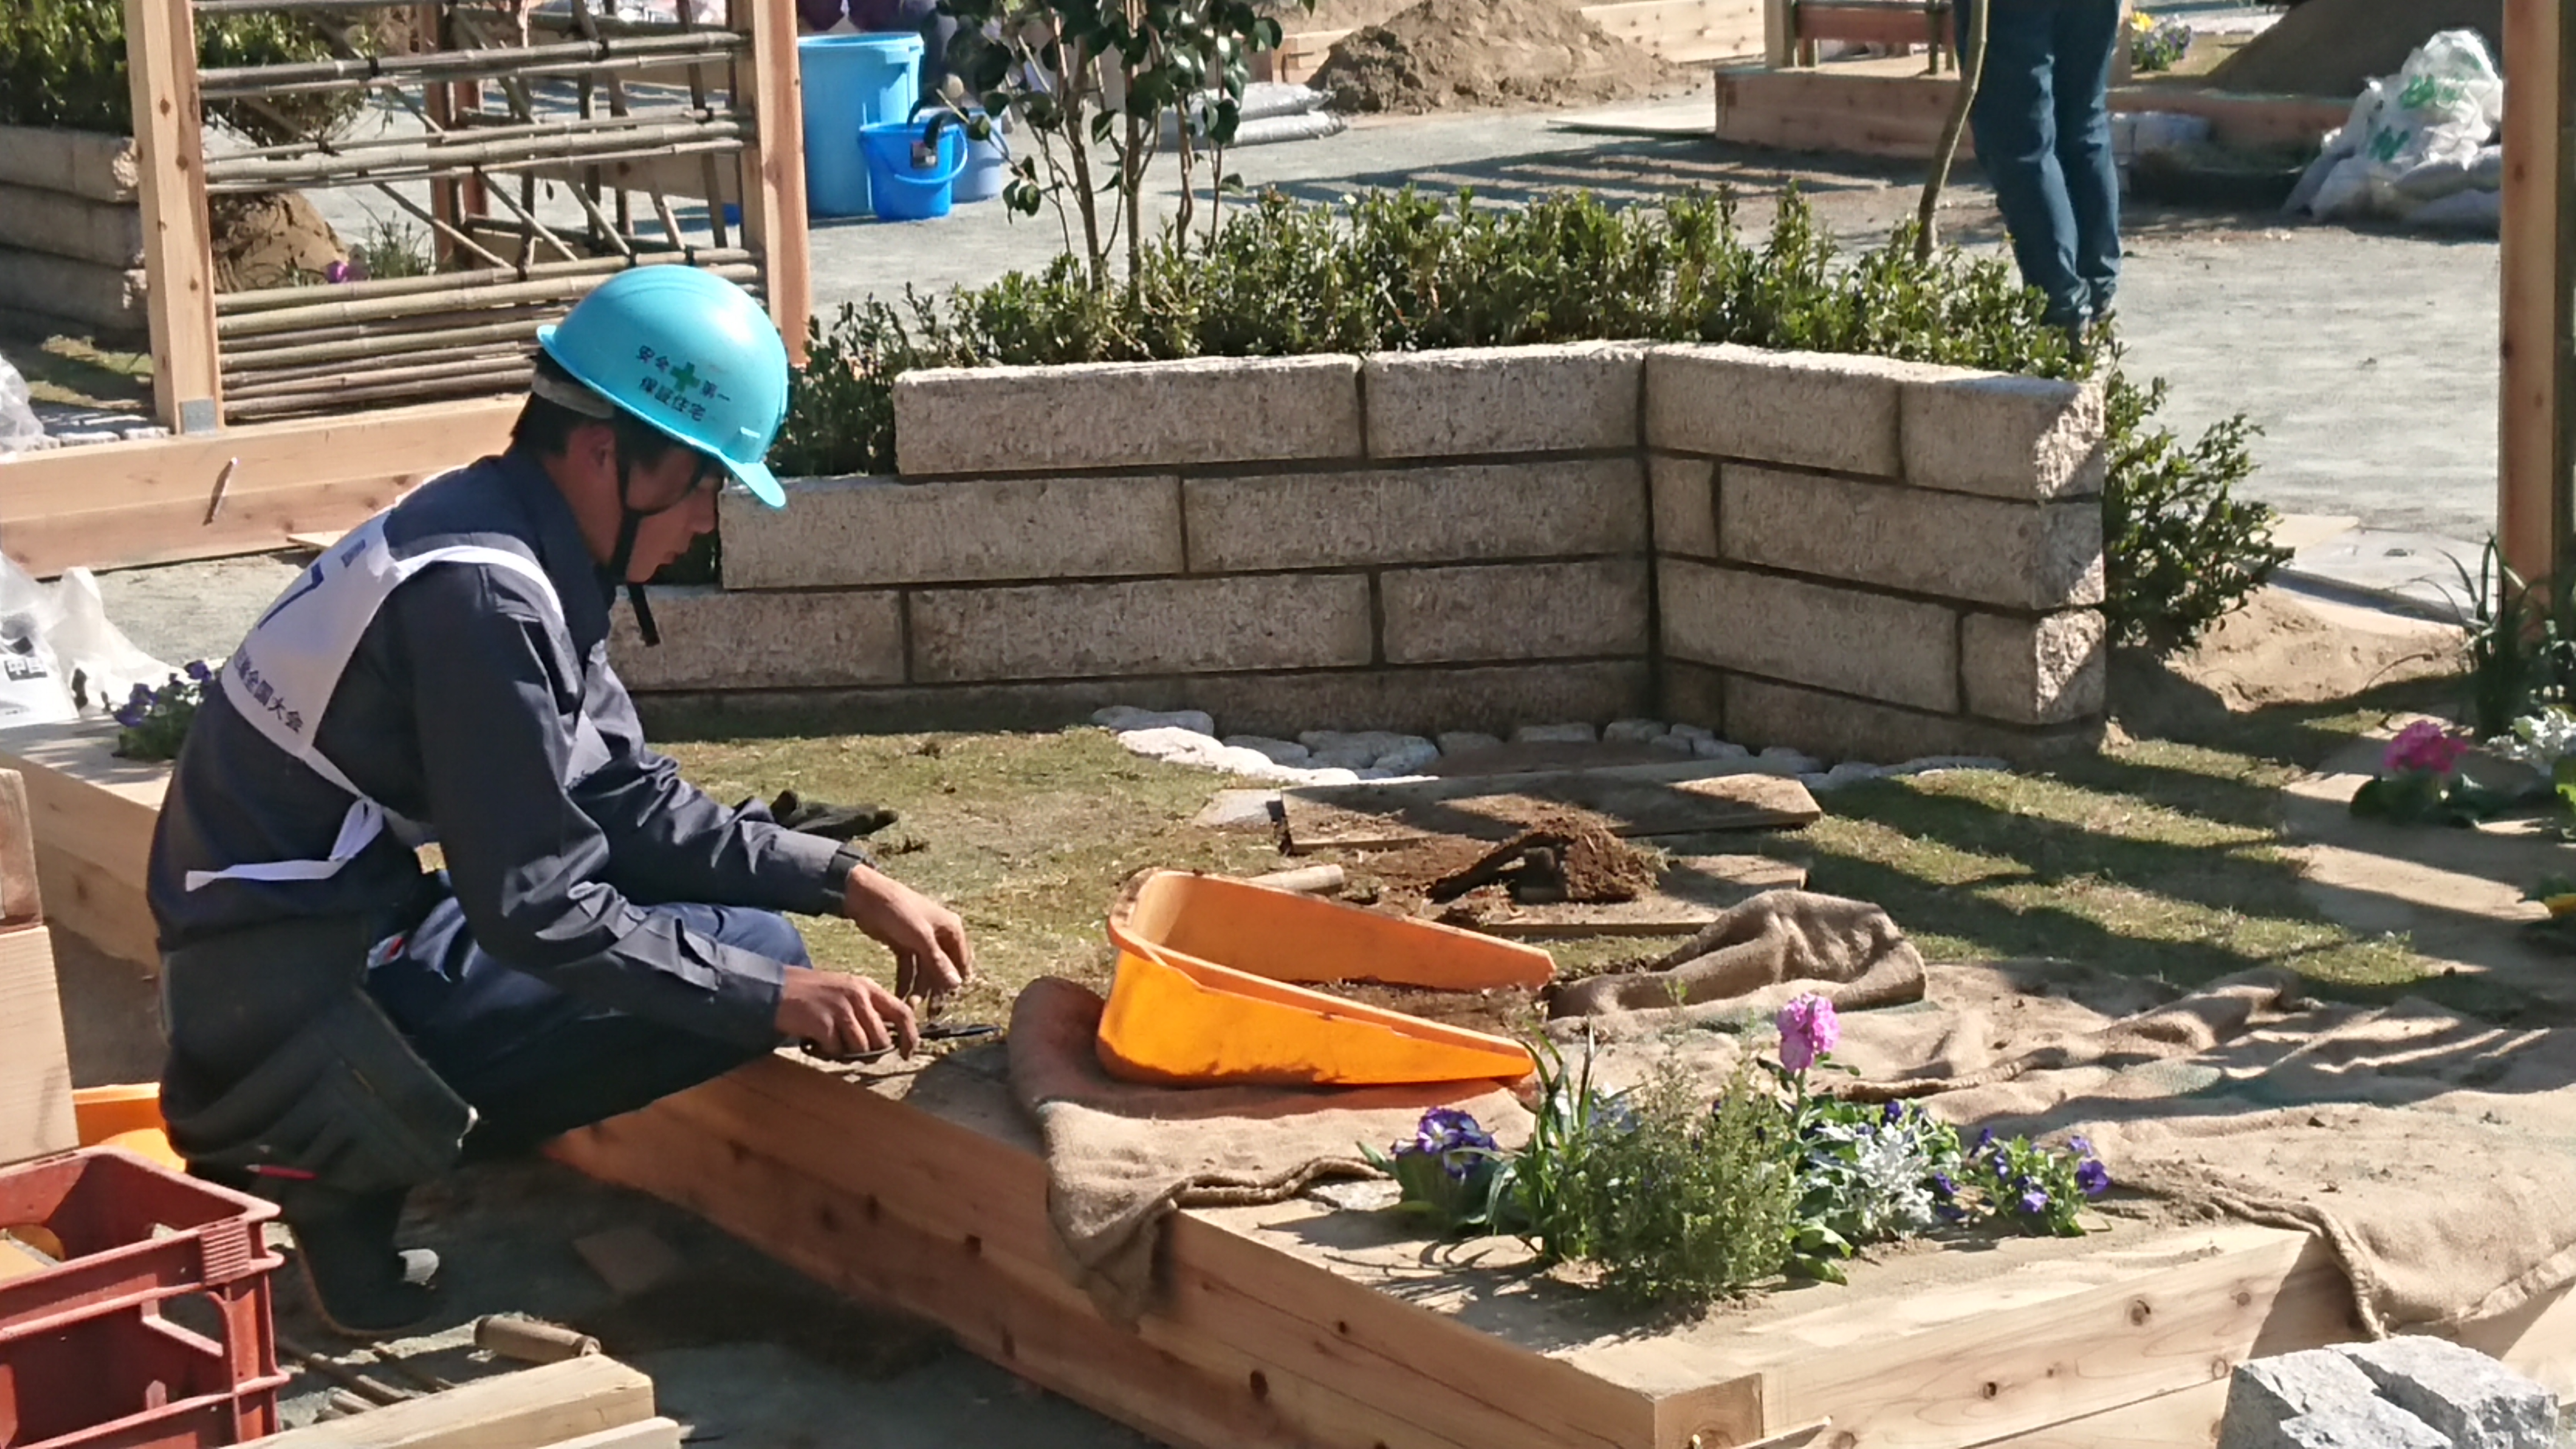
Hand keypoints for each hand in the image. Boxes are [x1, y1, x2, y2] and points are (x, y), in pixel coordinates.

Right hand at [774, 969, 916, 1057]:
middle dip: (870, 1052)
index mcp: (867, 987)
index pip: (903, 1013)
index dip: (910, 1037)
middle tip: (850, 1050)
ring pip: (861, 1048)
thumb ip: (869, 1010)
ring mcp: (840, 1009)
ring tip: (831, 1042)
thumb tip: (889, 1040)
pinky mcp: (823, 1023)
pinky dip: (829, 1053)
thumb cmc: (813, 994)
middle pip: (881, 1039)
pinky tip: (818, 1042)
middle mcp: (857, 996)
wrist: (776, 989)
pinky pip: (837, 1051)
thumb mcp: (847, 992)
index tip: (907, 1054)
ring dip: (847, 1053)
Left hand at [843, 866, 975, 1006]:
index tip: (947, 1004)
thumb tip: (956, 985)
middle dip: (936, 991)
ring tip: (910, 1008)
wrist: (866, 896)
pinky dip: (905, 983)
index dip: (955, 983)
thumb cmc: (899, 910)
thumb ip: (938, 961)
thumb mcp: (920, 936)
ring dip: (919, 990)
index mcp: (951, 929)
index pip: (961, 962)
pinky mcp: (903, 946)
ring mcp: (921, 942)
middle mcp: (939, 936)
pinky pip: (909, 969)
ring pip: (924, 972)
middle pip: (942, 970)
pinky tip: (900, 998)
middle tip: (929, 1014)